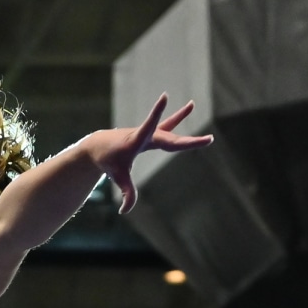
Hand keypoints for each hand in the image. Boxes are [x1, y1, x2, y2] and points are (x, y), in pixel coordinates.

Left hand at [90, 94, 213, 214]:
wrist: (99, 146)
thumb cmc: (108, 160)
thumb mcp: (117, 176)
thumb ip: (126, 192)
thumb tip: (125, 211)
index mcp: (136, 141)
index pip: (149, 127)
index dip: (156, 114)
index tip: (164, 97)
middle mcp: (144, 134)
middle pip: (169, 137)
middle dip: (187, 141)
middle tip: (208, 140)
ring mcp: (149, 132)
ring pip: (169, 127)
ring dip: (181, 118)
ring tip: (192, 104)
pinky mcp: (150, 134)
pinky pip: (167, 125)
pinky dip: (178, 117)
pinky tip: (190, 107)